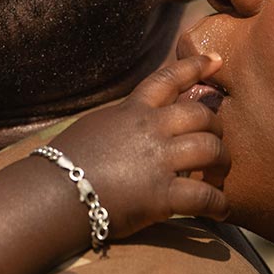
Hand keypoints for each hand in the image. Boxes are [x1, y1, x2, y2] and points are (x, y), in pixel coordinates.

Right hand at [48, 54, 227, 235]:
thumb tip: (128, 122)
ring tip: (220, 176)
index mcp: (132, 110)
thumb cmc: (63, 163)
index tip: (217, 63)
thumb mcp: (95, 126)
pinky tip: (220, 210)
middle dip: (216, 128)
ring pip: (212, 149)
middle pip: (202, 115)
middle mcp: (150, 129)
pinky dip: (218, 203)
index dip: (195, 68)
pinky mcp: (162, 196)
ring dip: (223, 163)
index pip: (168, 78)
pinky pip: (205, 196)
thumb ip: (121, 120)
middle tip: (216, 145)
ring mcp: (158, 161)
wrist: (50, 194)